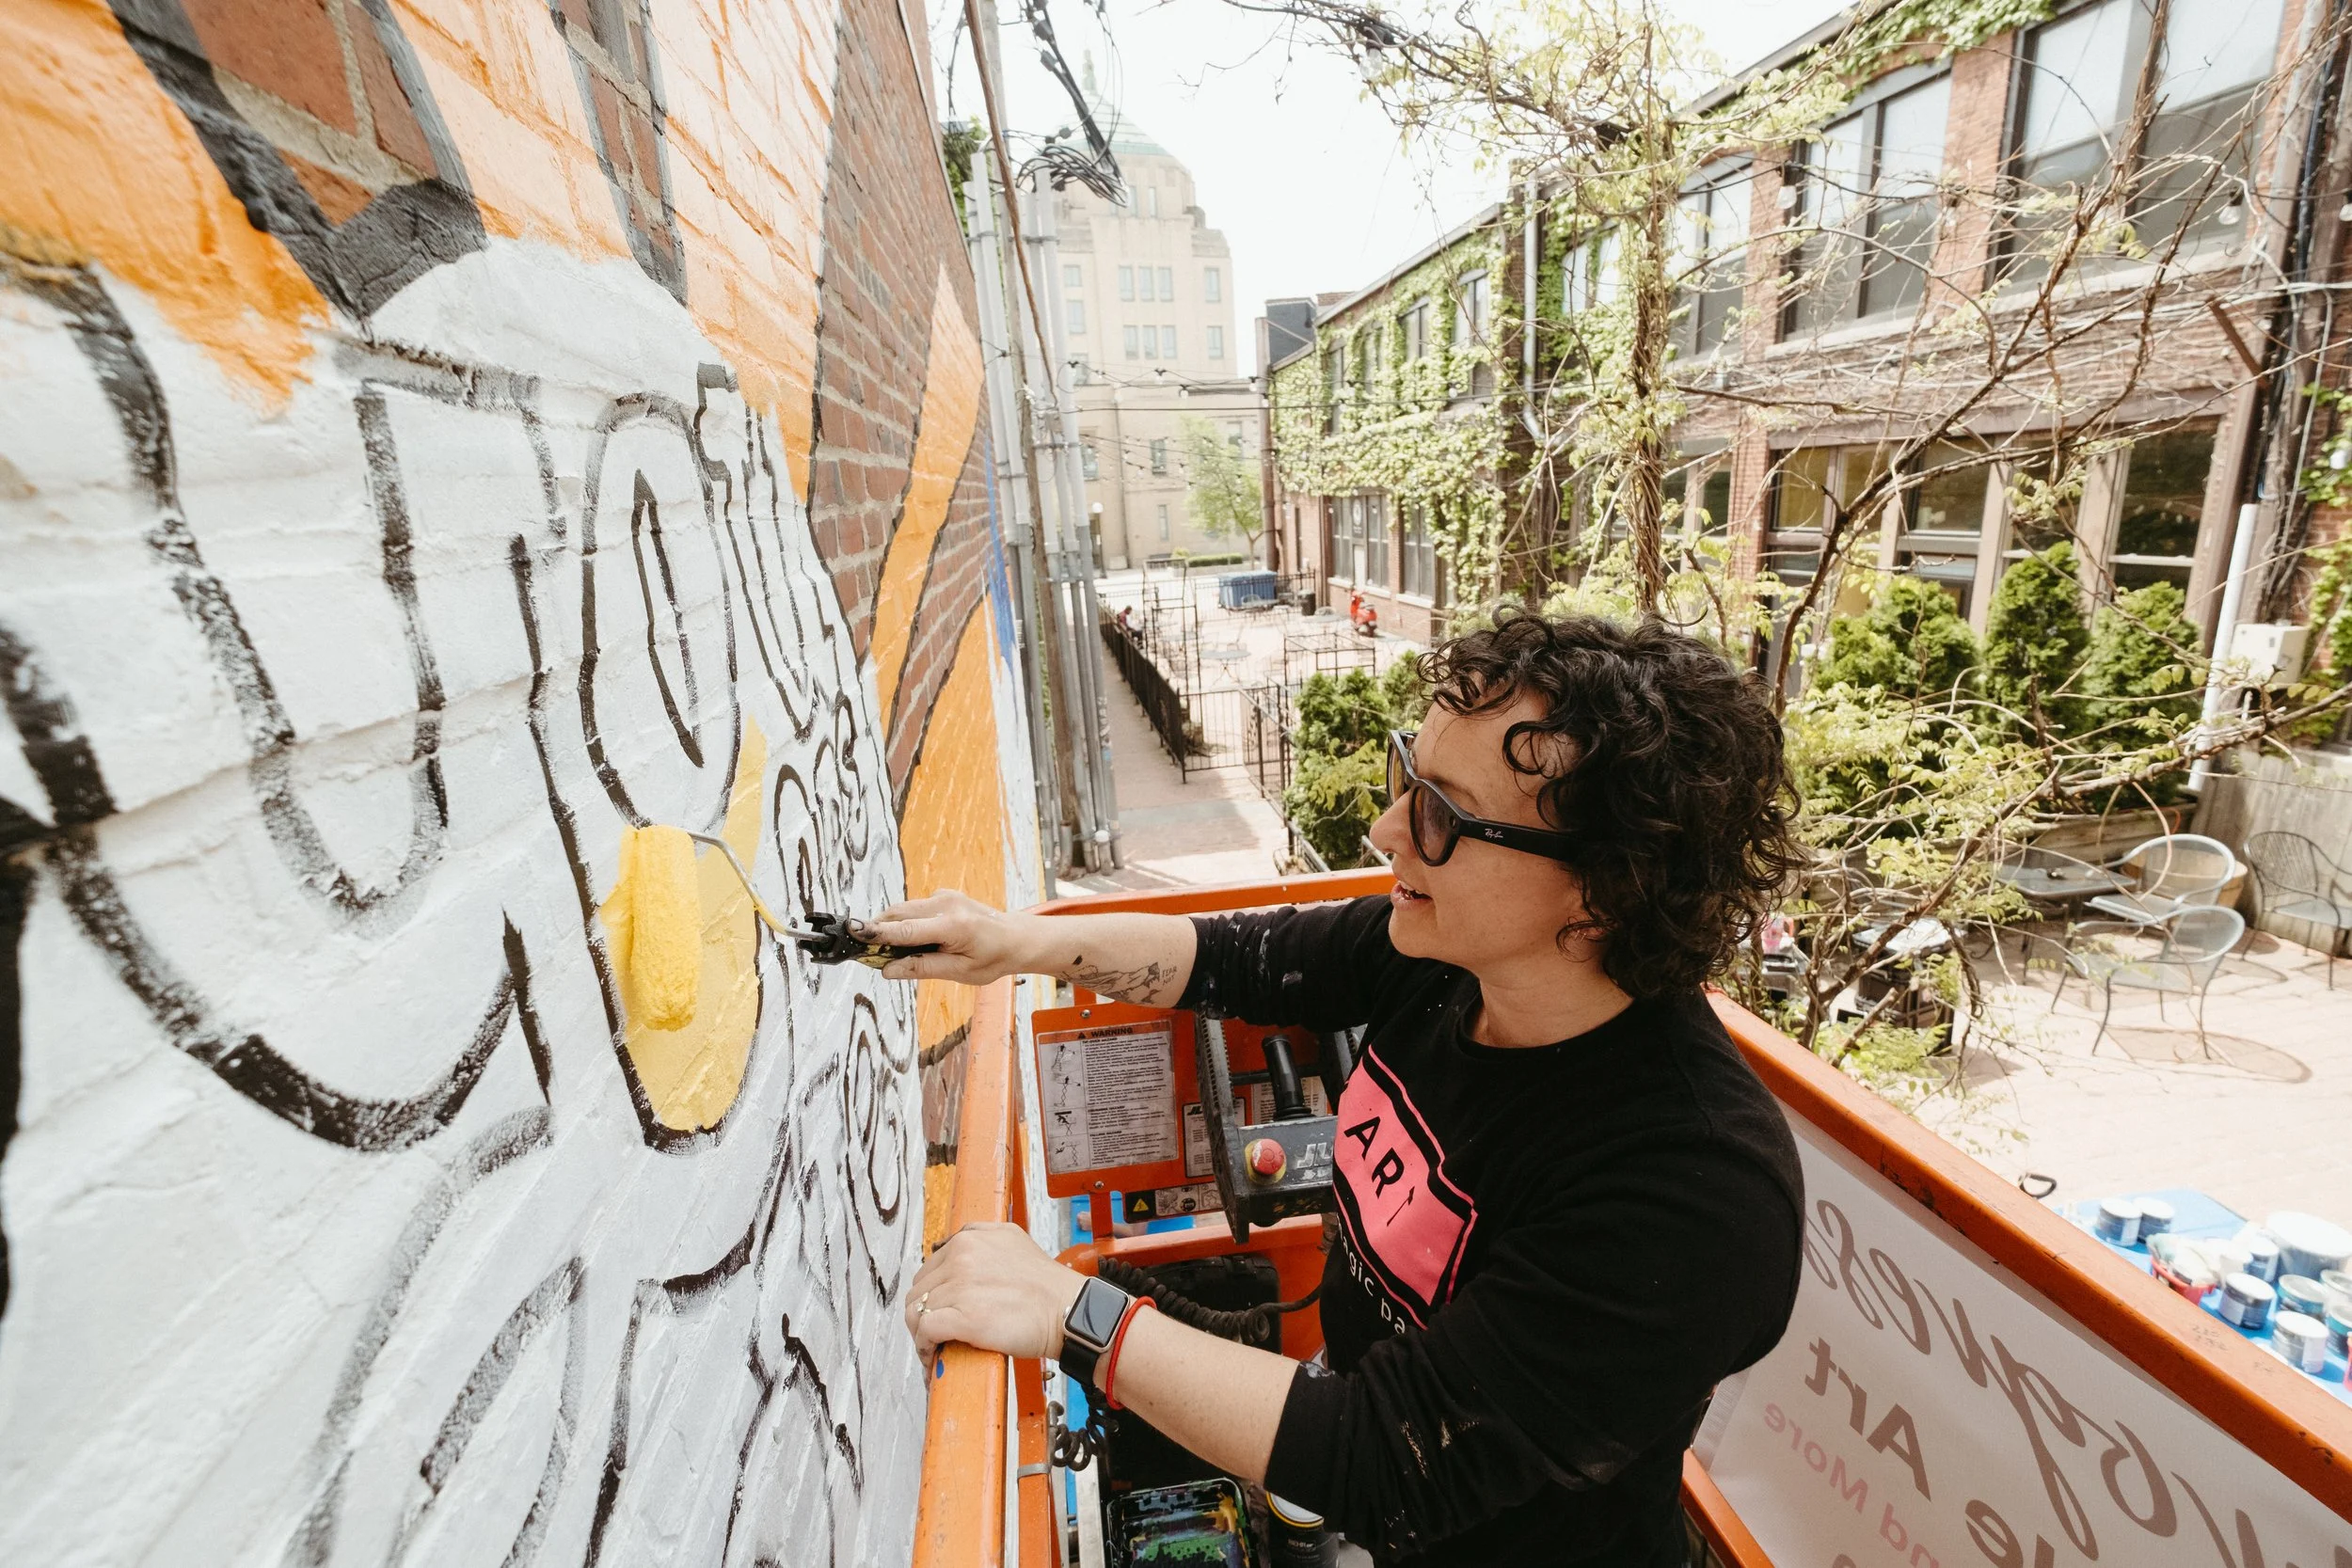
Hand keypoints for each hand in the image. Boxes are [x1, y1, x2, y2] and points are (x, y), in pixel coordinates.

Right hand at [870, 890, 1033, 984]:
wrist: (1016, 937)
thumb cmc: (993, 958)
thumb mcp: (960, 972)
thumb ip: (923, 968)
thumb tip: (889, 969)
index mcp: (953, 926)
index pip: (905, 930)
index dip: (876, 932)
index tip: (853, 932)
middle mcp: (946, 905)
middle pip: (898, 914)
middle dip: (877, 930)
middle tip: (864, 951)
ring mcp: (945, 896)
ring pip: (903, 909)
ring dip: (890, 926)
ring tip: (886, 950)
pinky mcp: (943, 895)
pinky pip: (914, 907)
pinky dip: (904, 921)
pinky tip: (911, 940)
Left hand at [904, 1222, 1085, 1366]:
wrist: (1067, 1310)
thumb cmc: (1045, 1285)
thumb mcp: (1012, 1238)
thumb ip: (980, 1234)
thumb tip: (957, 1242)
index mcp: (968, 1240)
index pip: (928, 1270)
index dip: (931, 1295)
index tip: (939, 1311)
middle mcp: (961, 1258)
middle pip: (918, 1291)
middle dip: (923, 1313)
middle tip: (934, 1333)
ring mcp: (961, 1287)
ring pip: (917, 1312)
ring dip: (921, 1333)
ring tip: (932, 1347)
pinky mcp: (964, 1318)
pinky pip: (925, 1331)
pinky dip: (924, 1346)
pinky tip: (933, 1355)